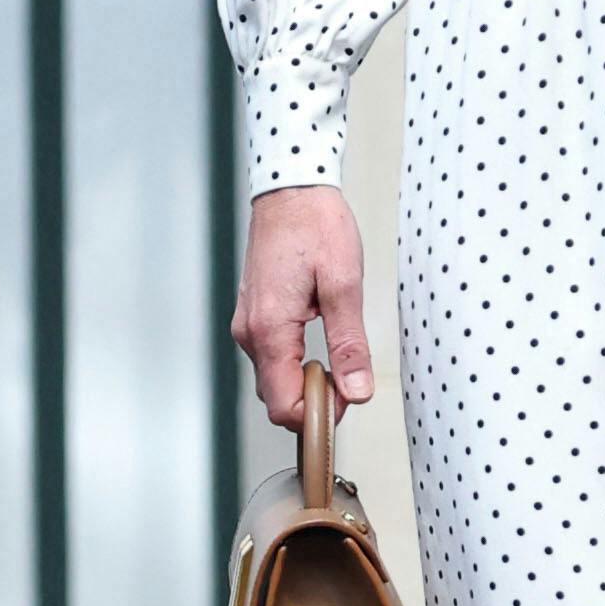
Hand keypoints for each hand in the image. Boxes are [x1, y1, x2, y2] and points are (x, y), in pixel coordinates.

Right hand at [232, 184, 372, 429]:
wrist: (291, 190)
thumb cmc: (315, 226)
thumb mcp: (343, 285)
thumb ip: (349, 344)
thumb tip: (357, 391)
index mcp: (270, 329)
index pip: (283, 405)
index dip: (316, 415)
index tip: (346, 400)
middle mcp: (250, 332)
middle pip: (276, 398)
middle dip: (313, 401)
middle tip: (349, 376)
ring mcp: (248, 325)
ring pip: (273, 380)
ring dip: (305, 381)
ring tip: (338, 354)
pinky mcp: (253, 316)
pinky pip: (272, 358)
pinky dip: (296, 364)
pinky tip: (320, 339)